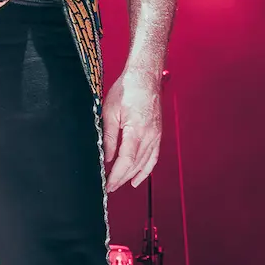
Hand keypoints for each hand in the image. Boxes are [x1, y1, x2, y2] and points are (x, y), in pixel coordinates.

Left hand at [102, 68, 162, 192]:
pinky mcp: (157, 134)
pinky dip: (146, 169)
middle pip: (136, 165)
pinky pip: (153, 157)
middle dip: (122, 178)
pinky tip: (137, 177)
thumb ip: (109, 137)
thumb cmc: (127, 90)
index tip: (108, 184)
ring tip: (119, 184)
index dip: (117, 175)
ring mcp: (156, 135)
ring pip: (144, 163)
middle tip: (109, 187)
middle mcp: (150, 135)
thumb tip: (107, 157)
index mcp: (137, 130)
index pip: (126, 161)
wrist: (144, 77)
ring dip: (132, 176)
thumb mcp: (110, 112)